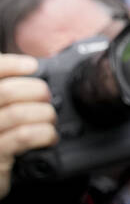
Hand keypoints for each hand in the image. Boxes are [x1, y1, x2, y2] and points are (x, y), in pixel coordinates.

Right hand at [0, 55, 57, 199]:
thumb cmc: (2, 139)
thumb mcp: (4, 111)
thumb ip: (11, 94)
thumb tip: (34, 72)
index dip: (11, 64)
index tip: (32, 65)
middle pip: (6, 92)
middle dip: (36, 90)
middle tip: (46, 98)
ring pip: (18, 114)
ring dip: (44, 114)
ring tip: (50, 119)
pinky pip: (24, 137)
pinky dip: (44, 133)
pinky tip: (49, 136)